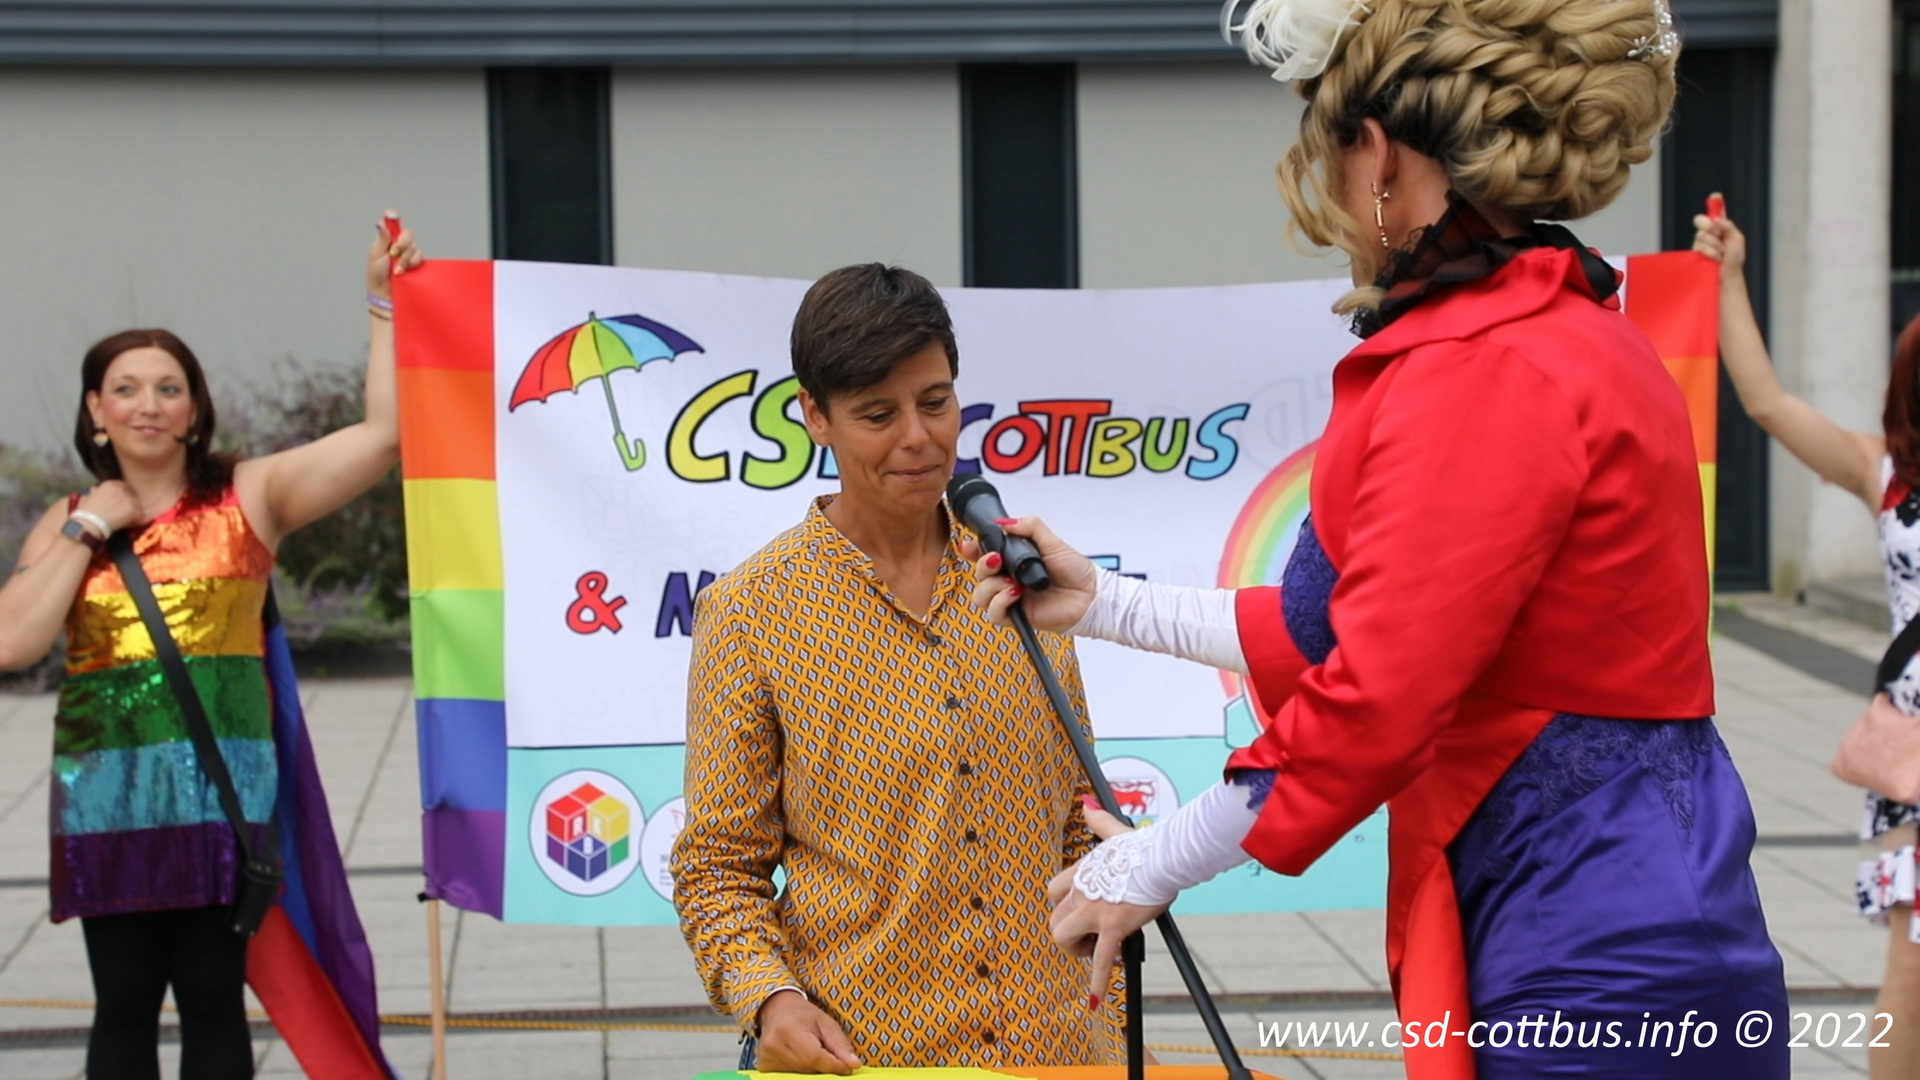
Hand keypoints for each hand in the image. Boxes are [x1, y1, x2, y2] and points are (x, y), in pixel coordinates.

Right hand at [76, 481, 143, 533]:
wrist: (90, 523)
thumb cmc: (86, 512)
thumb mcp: (87, 497)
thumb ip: (94, 492)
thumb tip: (95, 489)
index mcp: (110, 484)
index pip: (123, 486)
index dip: (123, 494)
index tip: (122, 500)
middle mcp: (121, 489)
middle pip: (132, 493)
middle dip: (130, 501)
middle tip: (127, 510)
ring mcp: (129, 498)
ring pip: (137, 504)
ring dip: (134, 510)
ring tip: (129, 517)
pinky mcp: (134, 509)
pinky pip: (141, 514)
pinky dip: (137, 519)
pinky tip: (132, 523)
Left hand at [367, 210, 423, 298]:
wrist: (386, 295)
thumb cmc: (377, 277)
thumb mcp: (376, 256)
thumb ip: (382, 239)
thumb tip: (381, 222)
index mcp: (387, 241)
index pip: (393, 224)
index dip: (393, 219)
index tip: (391, 215)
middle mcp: (399, 246)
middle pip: (407, 234)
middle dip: (402, 243)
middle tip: (394, 253)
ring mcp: (410, 255)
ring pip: (414, 247)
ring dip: (406, 258)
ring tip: (398, 271)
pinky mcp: (418, 264)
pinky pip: (421, 257)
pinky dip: (413, 263)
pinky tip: (406, 271)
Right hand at [754, 990, 861, 1073]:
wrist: (777, 1010)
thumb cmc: (803, 1015)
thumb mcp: (827, 1023)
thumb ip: (841, 1045)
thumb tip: (854, 1064)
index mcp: (788, 1029)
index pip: (815, 1057)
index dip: (834, 1065)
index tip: (847, 1067)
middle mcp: (773, 1045)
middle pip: (808, 1069)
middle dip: (823, 1066)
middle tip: (827, 1054)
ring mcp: (765, 1057)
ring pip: (800, 1075)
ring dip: (811, 1069)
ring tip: (810, 1051)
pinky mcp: (763, 1066)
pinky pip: (788, 1076)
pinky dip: (800, 1071)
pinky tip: (799, 1057)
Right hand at [959, 515, 1097, 632]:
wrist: (1091, 595)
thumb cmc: (1075, 571)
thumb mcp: (1052, 541)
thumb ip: (1029, 526)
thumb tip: (1004, 522)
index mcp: (1014, 560)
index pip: (983, 555)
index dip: (971, 550)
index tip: (969, 545)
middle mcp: (1009, 579)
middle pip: (978, 575)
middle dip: (982, 566)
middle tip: (997, 560)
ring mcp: (1011, 598)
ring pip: (980, 596)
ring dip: (991, 586)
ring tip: (1011, 581)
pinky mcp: (1017, 617)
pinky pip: (994, 614)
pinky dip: (1000, 602)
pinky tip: (1015, 594)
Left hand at [1046, 802, 1167, 1004]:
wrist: (1163, 857)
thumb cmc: (1144, 846)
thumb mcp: (1114, 832)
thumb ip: (1098, 821)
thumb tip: (1088, 804)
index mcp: (1081, 872)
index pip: (1052, 892)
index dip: (1062, 906)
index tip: (1078, 913)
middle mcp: (1081, 891)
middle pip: (1054, 920)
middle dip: (1067, 934)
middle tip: (1089, 939)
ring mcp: (1094, 911)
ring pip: (1063, 938)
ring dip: (1076, 950)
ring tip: (1094, 952)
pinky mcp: (1113, 927)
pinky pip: (1100, 960)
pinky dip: (1097, 983)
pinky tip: (1094, 1001)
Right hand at [1691, 195, 1745, 280]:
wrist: (1726, 278)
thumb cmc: (1734, 261)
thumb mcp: (1737, 240)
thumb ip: (1728, 227)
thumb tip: (1716, 220)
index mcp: (1722, 227)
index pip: (1717, 211)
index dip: (1715, 202)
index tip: (1715, 197)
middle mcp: (1710, 233)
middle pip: (1701, 220)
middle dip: (1708, 225)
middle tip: (1716, 233)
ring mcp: (1701, 242)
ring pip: (1701, 235)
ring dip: (1714, 246)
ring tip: (1720, 255)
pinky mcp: (1695, 253)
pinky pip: (1699, 247)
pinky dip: (1709, 252)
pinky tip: (1714, 259)